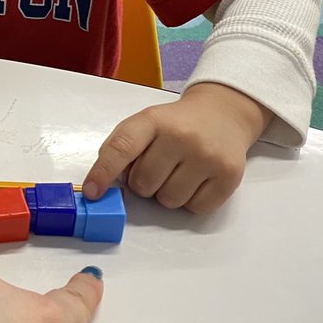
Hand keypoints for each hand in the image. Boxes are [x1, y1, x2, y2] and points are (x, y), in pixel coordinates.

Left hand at [83, 83, 270, 214]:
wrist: (222, 114)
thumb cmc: (176, 124)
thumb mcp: (144, 124)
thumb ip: (120, 149)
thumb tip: (104, 184)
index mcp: (153, 120)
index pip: (121, 148)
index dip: (103, 173)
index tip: (93, 192)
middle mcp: (182, 136)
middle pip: (144, 185)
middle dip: (145, 183)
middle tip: (159, 166)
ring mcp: (207, 156)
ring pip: (169, 201)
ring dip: (168, 193)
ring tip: (179, 171)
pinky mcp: (229, 175)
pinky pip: (196, 208)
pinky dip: (191, 201)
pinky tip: (197, 179)